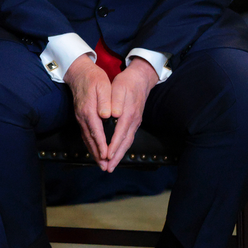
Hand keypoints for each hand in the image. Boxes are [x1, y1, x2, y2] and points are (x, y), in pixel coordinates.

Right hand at [63, 55, 111, 165]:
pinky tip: (94, 150)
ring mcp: (80, 117)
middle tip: (105, 167)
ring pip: (87, 138)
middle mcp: (83, 117)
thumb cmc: (93, 78)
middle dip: (98, 154)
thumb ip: (105, 101)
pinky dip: (90, 145)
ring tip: (101, 164)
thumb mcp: (102, 85)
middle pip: (90, 139)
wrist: (78, 72)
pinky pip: (85, 134)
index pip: (97, 131)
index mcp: (89, 110)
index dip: (102, 145)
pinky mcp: (80, 117)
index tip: (107, 156)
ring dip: (94, 152)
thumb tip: (108, 115)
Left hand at [103, 57, 157, 171]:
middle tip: (108, 169)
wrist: (140, 79)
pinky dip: (121, 148)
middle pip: (124, 143)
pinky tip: (116, 153)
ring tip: (111, 166)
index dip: (113, 146)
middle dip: (116, 157)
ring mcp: (135, 122)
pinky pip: (127, 138)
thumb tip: (114, 114)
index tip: (106, 156)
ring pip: (127, 142)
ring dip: (119, 155)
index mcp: (128, 114)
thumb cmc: (126, 83)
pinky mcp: (134, 122)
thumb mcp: (119, 88)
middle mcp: (133, 121)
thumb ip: (116, 101)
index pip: (120, 134)